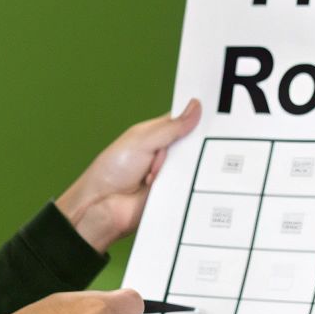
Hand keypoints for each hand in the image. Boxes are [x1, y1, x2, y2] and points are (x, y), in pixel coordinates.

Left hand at [55, 99, 202, 252]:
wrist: (103, 205)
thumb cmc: (112, 170)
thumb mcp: (142, 140)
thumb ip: (171, 127)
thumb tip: (195, 108)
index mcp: (157, 134)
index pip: (184, 121)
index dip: (197, 118)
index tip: (212, 115)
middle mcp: (166, 154)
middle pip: (193, 144)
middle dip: (191, 145)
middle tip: (175, 150)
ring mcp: (171, 174)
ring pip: (194, 164)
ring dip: (183, 166)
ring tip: (157, 173)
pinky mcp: (175, 193)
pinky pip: (191, 185)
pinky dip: (185, 184)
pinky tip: (172, 185)